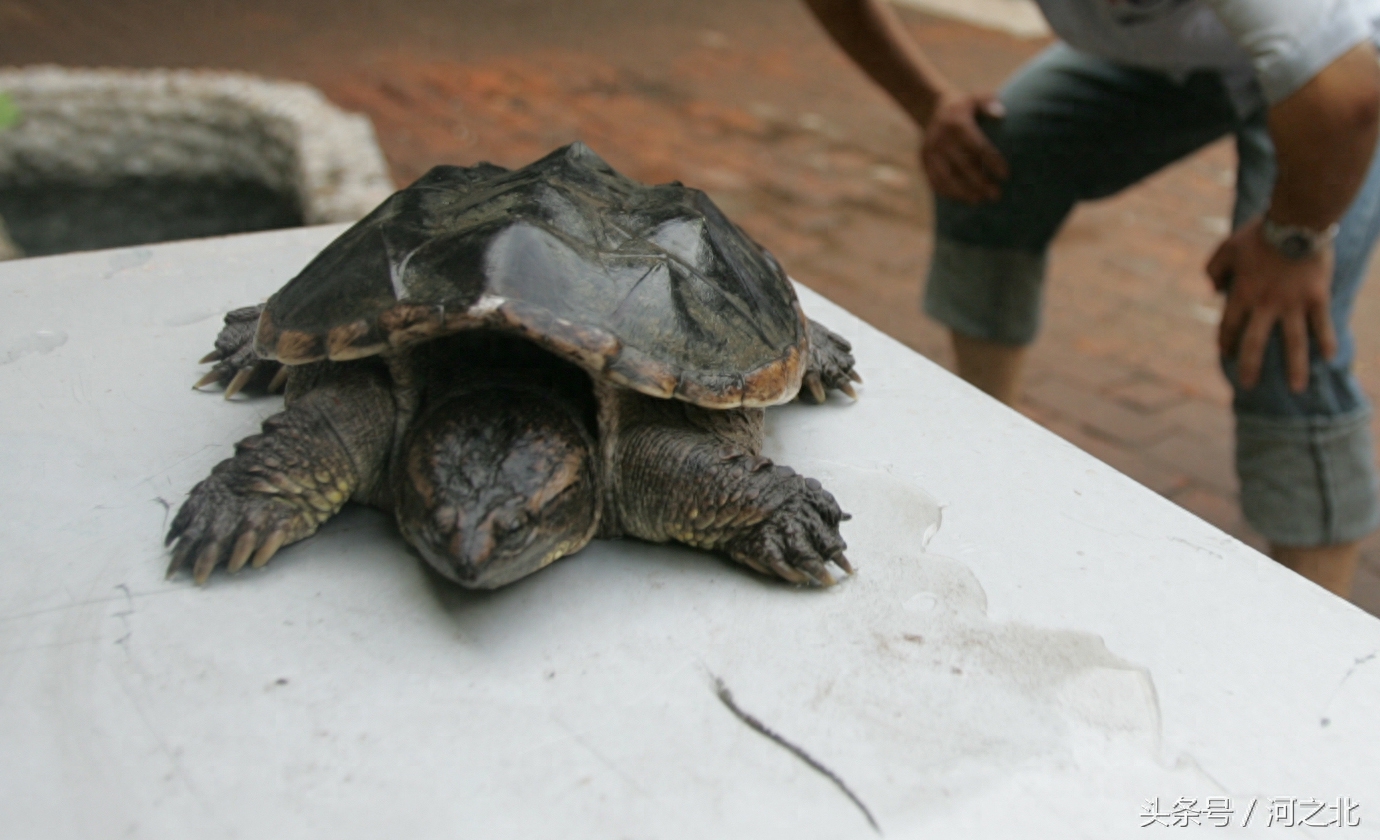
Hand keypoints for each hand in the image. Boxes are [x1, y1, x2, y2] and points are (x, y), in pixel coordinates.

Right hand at [919, 91, 1007, 203]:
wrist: (932, 107)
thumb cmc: (964, 106)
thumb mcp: (976, 98)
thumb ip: (989, 103)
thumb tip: (1000, 114)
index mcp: (957, 124)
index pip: (978, 147)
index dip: (992, 162)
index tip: (1005, 175)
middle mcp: (942, 139)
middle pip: (963, 165)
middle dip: (980, 182)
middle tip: (996, 195)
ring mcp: (931, 151)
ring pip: (946, 177)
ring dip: (962, 191)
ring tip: (978, 201)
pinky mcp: (924, 160)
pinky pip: (934, 180)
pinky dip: (947, 192)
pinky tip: (961, 199)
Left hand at [1207, 217, 1336, 391]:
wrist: (1297, 220)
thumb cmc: (1259, 233)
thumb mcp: (1226, 247)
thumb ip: (1214, 270)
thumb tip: (1214, 290)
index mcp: (1242, 294)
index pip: (1228, 326)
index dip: (1225, 342)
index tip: (1226, 355)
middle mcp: (1266, 305)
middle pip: (1255, 344)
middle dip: (1250, 367)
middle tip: (1248, 386)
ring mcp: (1293, 303)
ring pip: (1294, 343)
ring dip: (1294, 368)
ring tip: (1296, 389)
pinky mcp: (1317, 297)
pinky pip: (1322, 324)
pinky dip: (1326, 341)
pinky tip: (1329, 359)